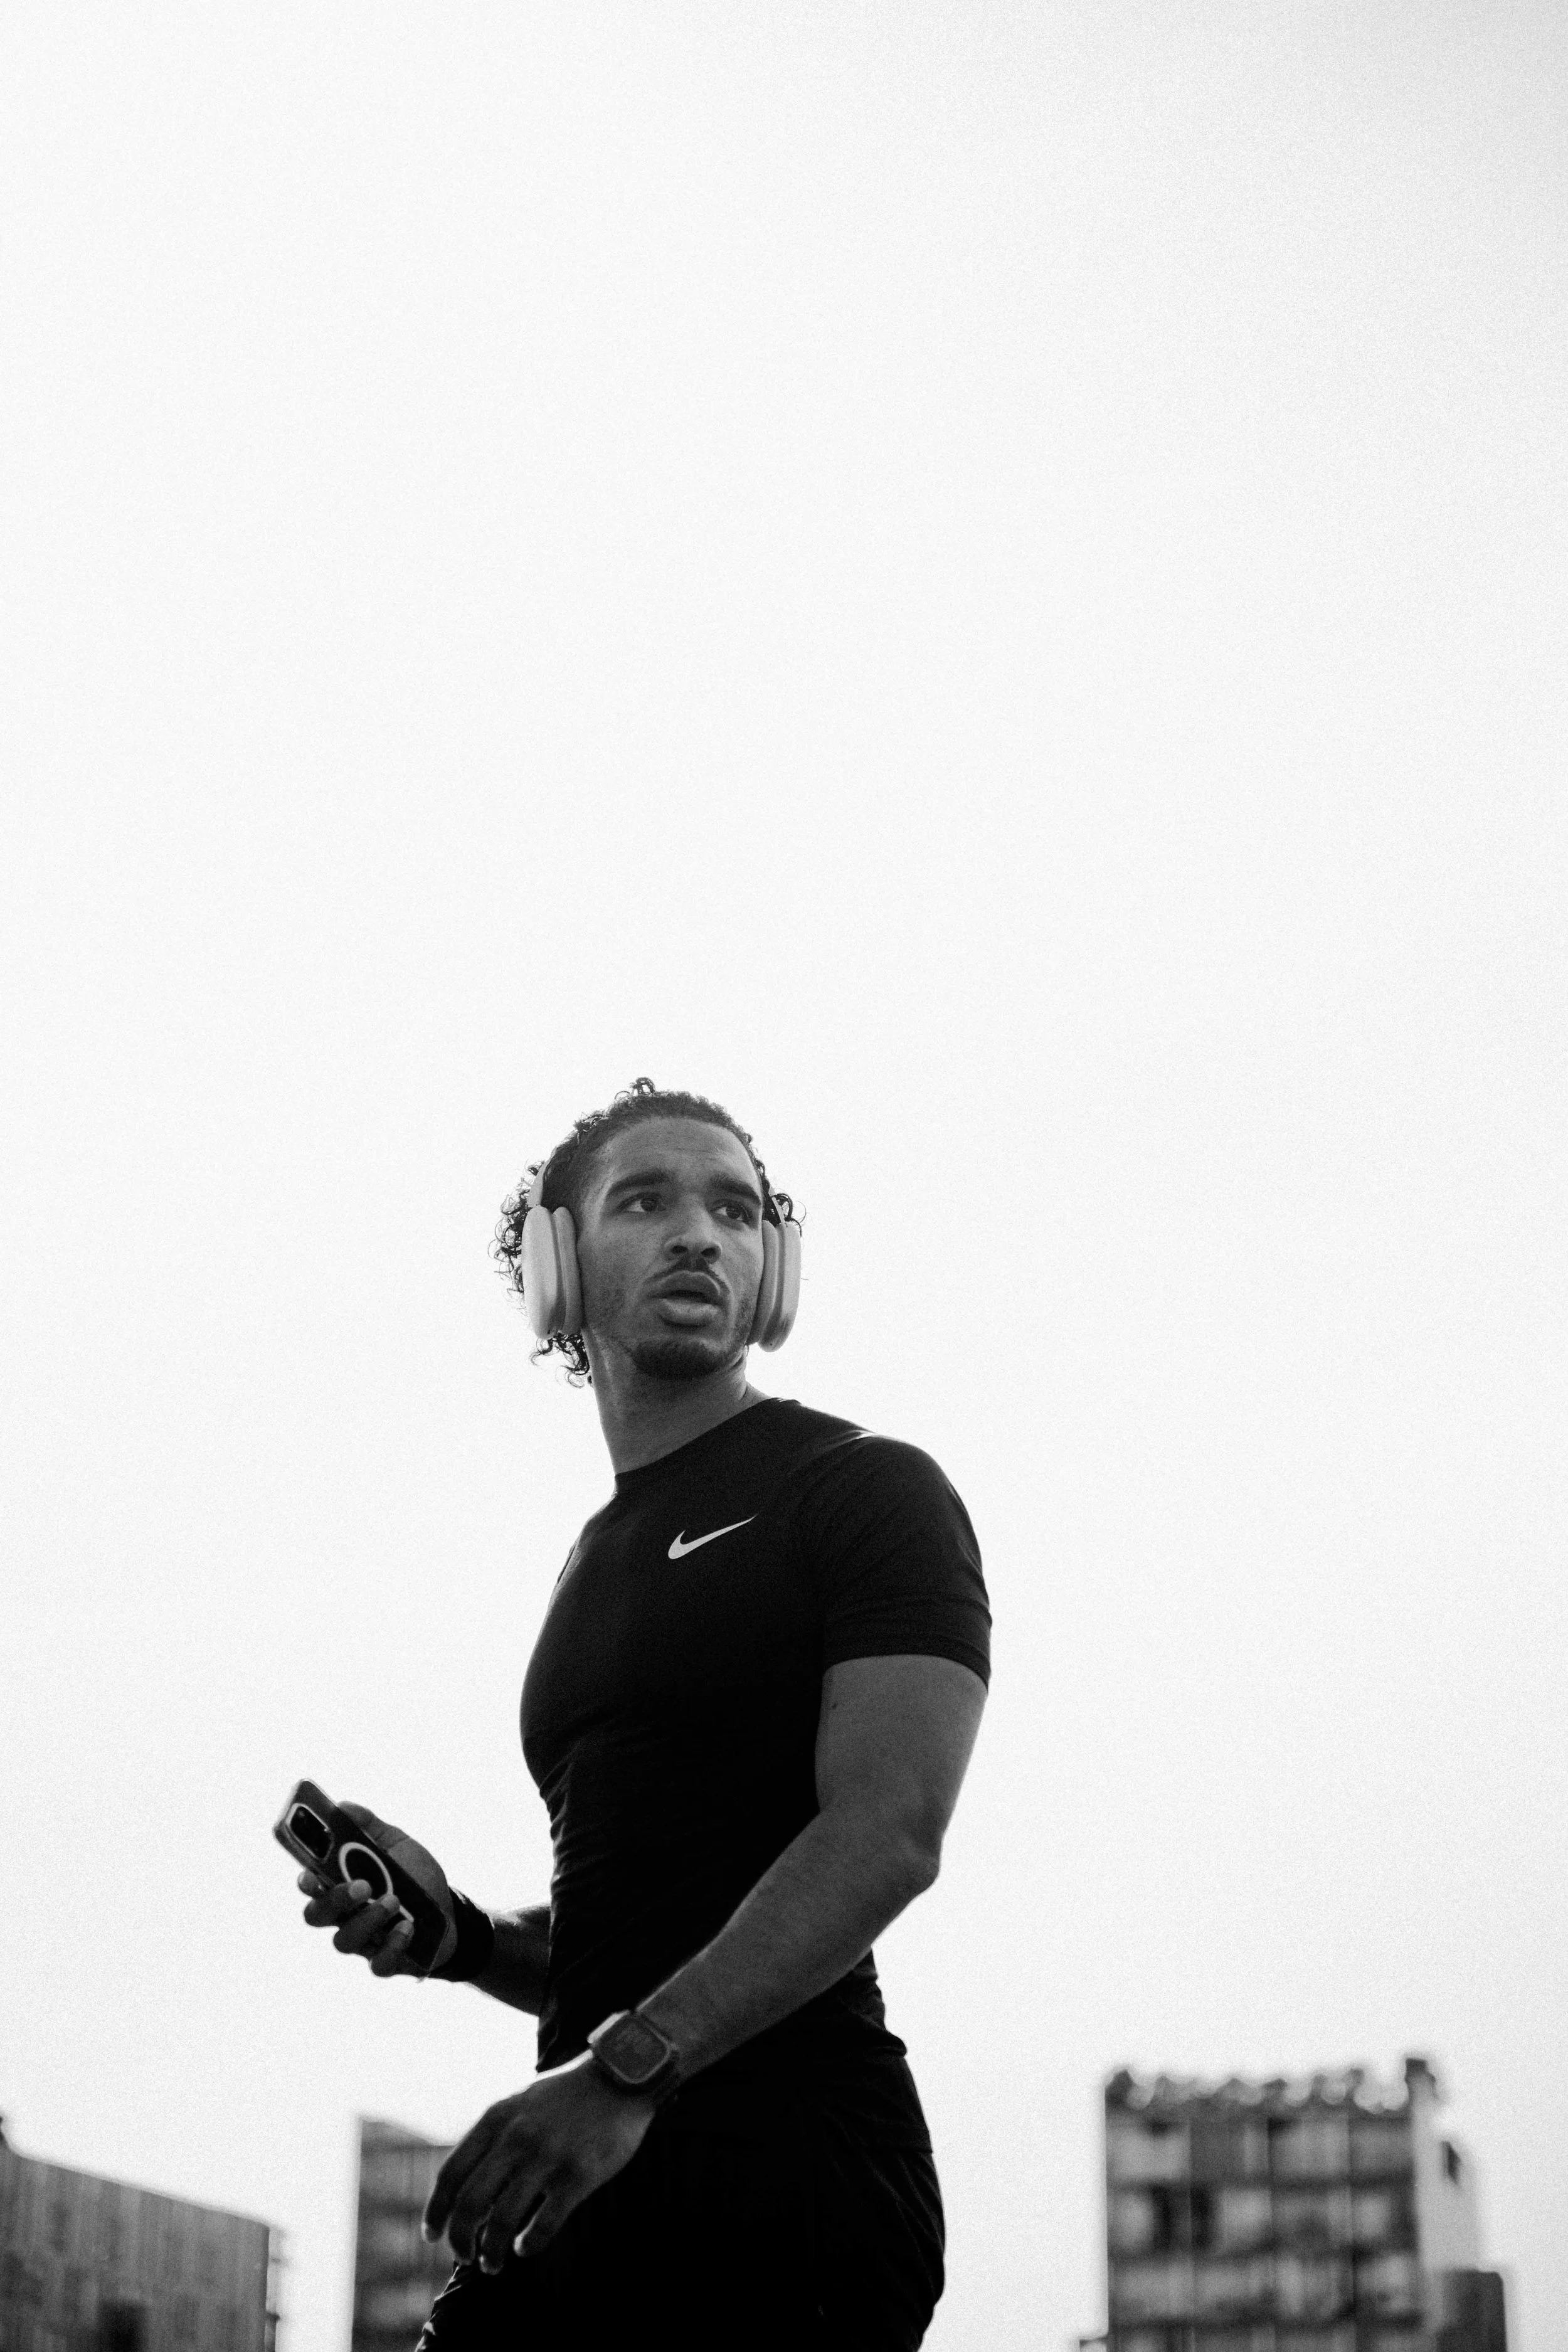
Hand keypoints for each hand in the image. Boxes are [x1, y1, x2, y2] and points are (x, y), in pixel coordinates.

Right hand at [297, 1802, 455, 1977]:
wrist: (450, 1912)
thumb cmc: (415, 1877)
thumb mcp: (397, 1845)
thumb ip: (370, 1827)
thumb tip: (343, 1806)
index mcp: (343, 1886)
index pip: (311, 1887)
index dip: (306, 1882)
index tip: (311, 1874)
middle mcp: (346, 1916)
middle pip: (318, 1915)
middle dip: (336, 1900)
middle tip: (363, 1885)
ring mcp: (364, 1942)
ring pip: (344, 1941)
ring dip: (368, 1920)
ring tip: (395, 1902)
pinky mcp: (386, 1961)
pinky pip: (378, 1964)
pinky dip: (392, 1946)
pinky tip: (408, 1929)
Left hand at [423, 2058, 656, 2270]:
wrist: (620, 2076)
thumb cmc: (567, 2094)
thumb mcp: (519, 2102)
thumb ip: (493, 2136)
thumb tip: (466, 2185)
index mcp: (496, 2118)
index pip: (450, 2175)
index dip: (436, 2212)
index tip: (432, 2235)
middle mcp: (515, 2138)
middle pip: (469, 2204)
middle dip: (459, 2240)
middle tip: (465, 2256)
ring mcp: (547, 2157)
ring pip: (501, 2221)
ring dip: (491, 2252)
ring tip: (493, 2263)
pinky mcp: (578, 2175)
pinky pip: (543, 2225)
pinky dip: (528, 2245)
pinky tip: (525, 2247)